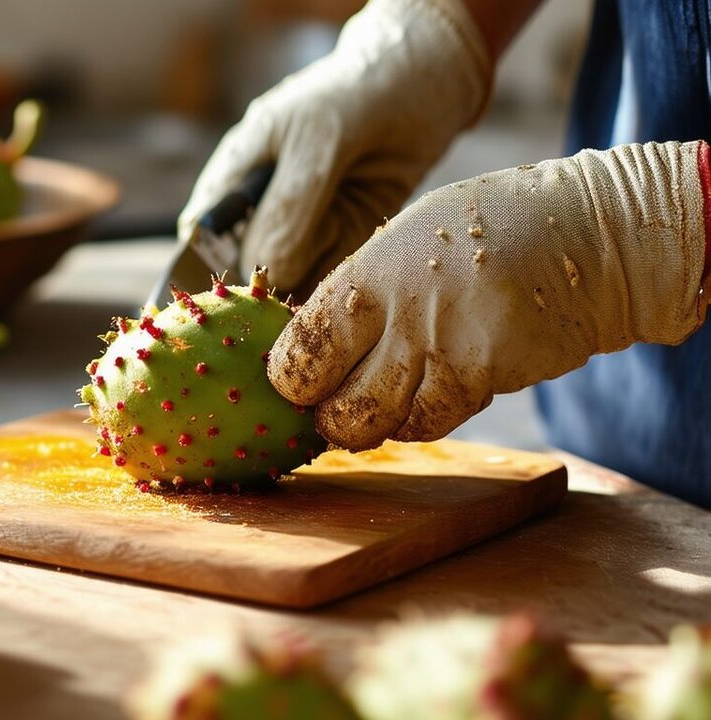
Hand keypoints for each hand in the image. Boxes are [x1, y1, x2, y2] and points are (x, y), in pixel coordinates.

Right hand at [178, 0, 491, 291]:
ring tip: (333, 265)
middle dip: (265, 282)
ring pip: (293, 274)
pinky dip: (342, 281)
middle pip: (248, 264)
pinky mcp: (346, 239)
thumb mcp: (319, 141)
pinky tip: (354, 272)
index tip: (220, 297)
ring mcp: (306, 225)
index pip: (203, 232)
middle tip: (288, 293)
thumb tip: (266, 268)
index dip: (202, 267)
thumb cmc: (357, 96)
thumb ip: (291, 204)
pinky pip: (333, 273)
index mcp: (238, 172)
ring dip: (310, 282)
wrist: (429, 82)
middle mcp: (266, 205)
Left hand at [268, 142, 709, 450]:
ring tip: (365, 409)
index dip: (285, 375)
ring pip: (376, 424)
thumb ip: (362, 287)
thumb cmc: (491, 228)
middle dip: (316, 412)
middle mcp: (401, 313)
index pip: (301, 344)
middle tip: (319, 407)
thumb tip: (310, 336)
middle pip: (329, 397)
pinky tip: (417, 402)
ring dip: (363, 425)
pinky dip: (414, 422)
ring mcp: (444, 350)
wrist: (589, 236)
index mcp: (370, 271)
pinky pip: (429, 423)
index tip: (285, 380)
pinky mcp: (484, 378)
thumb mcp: (409, 236)